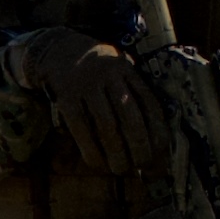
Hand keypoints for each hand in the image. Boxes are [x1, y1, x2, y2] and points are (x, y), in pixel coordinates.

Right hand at [16, 32, 147, 165]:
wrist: (57, 50)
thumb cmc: (96, 70)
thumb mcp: (119, 71)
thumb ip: (134, 94)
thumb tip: (153, 138)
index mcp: (127, 70)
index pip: (149, 104)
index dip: (157, 131)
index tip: (162, 153)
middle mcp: (109, 75)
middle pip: (130, 117)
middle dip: (139, 146)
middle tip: (144, 165)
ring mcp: (86, 86)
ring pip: (107, 126)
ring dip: (116, 152)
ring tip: (122, 169)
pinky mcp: (66, 98)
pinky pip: (81, 129)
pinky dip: (90, 149)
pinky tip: (97, 163)